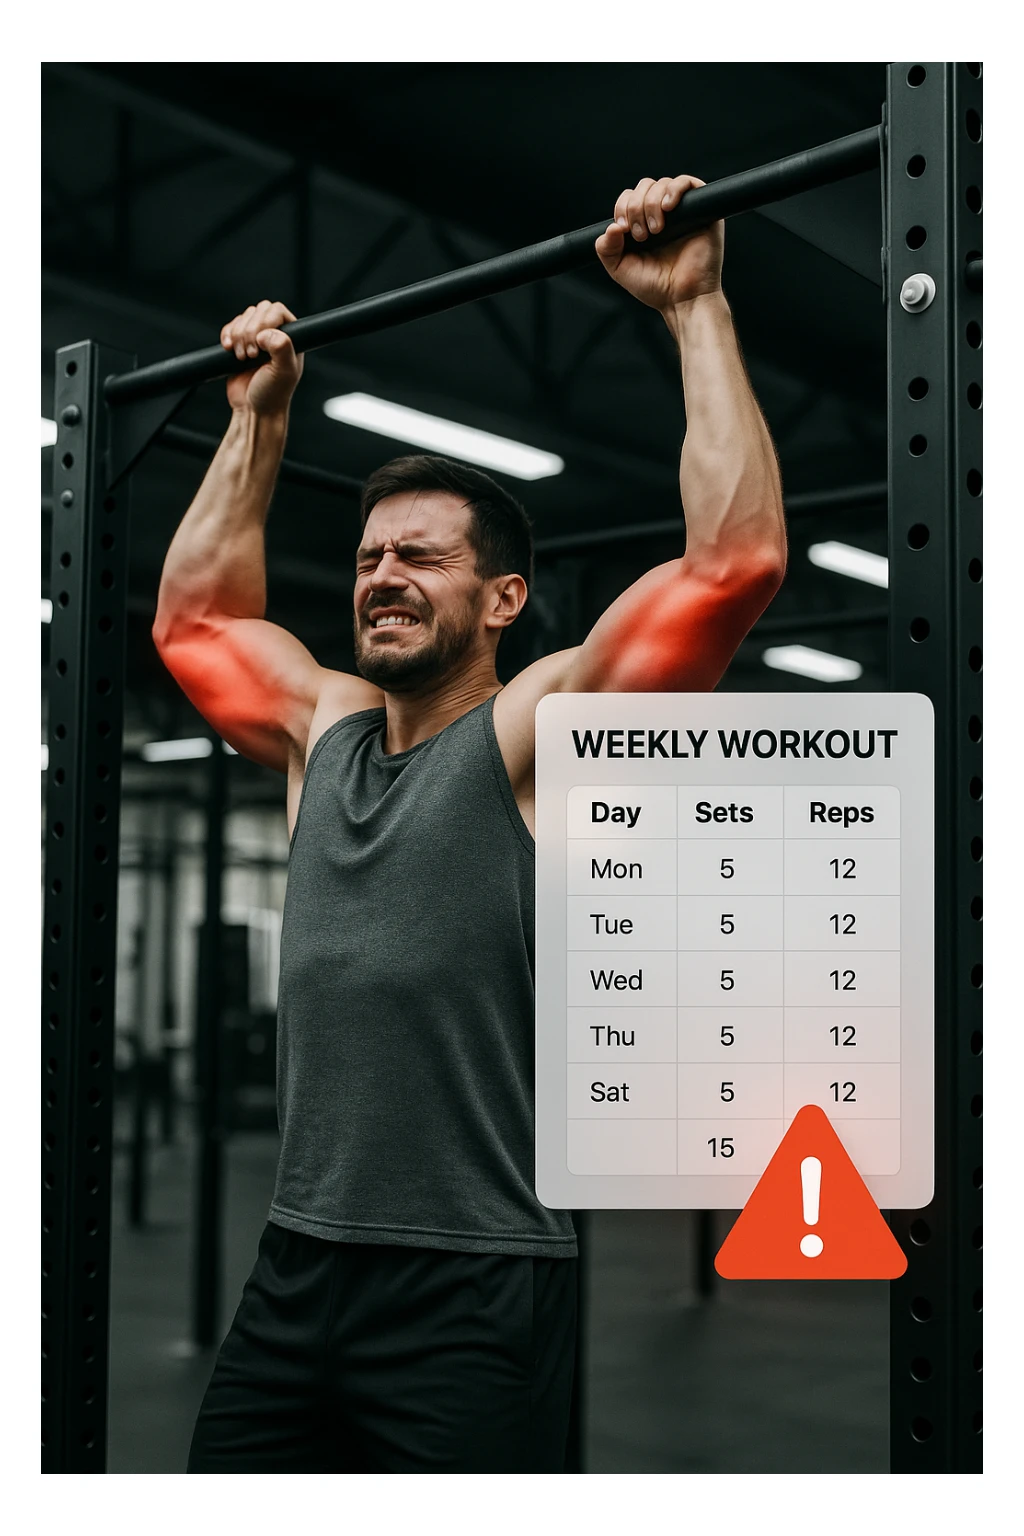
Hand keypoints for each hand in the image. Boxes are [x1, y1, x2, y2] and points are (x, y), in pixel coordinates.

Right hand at [221, 299, 303, 415]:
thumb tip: (267, 333)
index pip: (277, 310)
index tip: (261, 342)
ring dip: (238, 336)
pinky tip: (229, 350)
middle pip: (258, 310)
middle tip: (252, 355)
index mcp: (291, 338)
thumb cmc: (273, 394)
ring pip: (243, 318)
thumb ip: (282, 349)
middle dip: (250, 331)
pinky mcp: (239, 343)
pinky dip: (227, 335)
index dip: (266, 321)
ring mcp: (256, 338)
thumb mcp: (283, 372)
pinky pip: (230, 327)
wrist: (253, 409)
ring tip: (244, 358)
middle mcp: (274, 334)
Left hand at [595, 175, 723, 311]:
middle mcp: (663, 214)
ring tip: (656, 229)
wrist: (683, 299)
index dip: (622, 207)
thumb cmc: (656, 287)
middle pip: (644, 187)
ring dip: (652, 203)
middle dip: (636, 207)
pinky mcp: (703, 210)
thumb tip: (611, 227)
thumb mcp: (621, 269)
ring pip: (662, 184)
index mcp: (643, 223)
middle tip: (642, 235)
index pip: (629, 197)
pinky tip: (668, 207)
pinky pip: (688, 182)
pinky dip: (674, 189)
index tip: (624, 230)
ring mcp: (683, 211)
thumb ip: (606, 249)